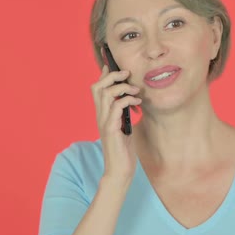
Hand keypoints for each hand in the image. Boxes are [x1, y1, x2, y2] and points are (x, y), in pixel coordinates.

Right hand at [91, 65, 141, 183]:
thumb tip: (131, 100)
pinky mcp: (111, 129)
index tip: (112, 66)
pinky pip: (116, 107)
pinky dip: (127, 100)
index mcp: (102, 114)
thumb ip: (123, 114)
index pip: (97, 89)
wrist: (120, 169)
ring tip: (136, 90)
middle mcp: (100, 116)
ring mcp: (104, 122)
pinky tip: (137, 103)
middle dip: (112, 76)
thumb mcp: (124, 127)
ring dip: (123, 87)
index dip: (104, 75)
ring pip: (106, 94)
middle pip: (98, 87)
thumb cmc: (123, 150)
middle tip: (127, 74)